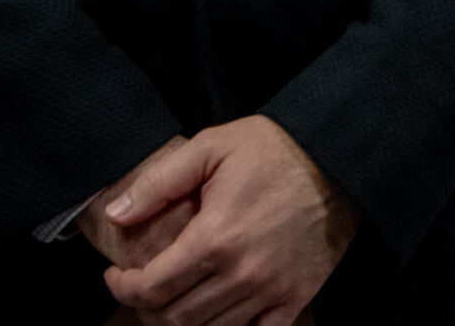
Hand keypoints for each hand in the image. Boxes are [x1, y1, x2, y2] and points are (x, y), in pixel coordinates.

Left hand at [101, 115, 357, 325]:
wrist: (339, 159)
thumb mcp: (212, 147)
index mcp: (215, 238)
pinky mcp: (296, 297)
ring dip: (182, 322)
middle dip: (147, 309)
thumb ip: (159, 183)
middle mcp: (242, 274)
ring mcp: (272, 291)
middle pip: (176, 318)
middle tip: (141, 288)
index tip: (116, 276)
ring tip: (172, 301)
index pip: (151, 289)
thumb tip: (115, 214)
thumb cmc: (274, 150)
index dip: (123, 289)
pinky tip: (218, 315)